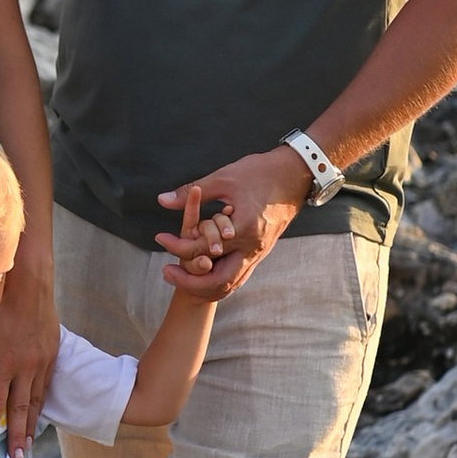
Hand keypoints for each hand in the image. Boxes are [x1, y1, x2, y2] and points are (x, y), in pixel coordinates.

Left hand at [0, 232, 58, 454]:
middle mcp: (26, 366)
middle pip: (21, 409)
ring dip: (32, 426)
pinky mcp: (52, 356)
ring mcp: (42, 362)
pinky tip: (38, 418)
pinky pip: (46, 387)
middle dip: (17, 436)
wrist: (32, 283)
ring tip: (28, 448)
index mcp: (5, 361)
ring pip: (37, 401)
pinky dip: (41, 406)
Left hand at [155, 148, 309, 299]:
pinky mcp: (262, 251)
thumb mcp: (223, 178)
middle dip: (190, 282)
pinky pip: (241, 275)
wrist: (296, 174)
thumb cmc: (259, 172)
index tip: (160, 238)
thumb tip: (161, 200)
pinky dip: (221, 280)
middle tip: (167, 272)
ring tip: (182, 279)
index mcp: (243, 228)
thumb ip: (192, 191)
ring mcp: (260, 252)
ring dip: (206, 286)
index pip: (203, 249)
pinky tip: (204, 275)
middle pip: (219, 280)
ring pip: (232, 283)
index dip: (177, 246)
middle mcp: (253, 247)